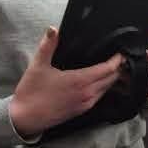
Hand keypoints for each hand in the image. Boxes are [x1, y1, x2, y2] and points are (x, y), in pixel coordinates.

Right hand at [7, 27, 124, 137]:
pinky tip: (100, 83)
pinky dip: (104, 88)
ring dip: (112, 80)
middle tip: (120, 59)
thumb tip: (53, 29)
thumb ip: (47, 46)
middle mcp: (87, 93)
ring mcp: (85, 104)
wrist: (26, 118)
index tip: (122, 53)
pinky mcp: (81, 111)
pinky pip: (99, 97)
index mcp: (79, 80)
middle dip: (118, 70)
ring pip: (106, 90)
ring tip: (114, 69)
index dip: (116, 61)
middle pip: (111, 80)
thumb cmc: (32, 90)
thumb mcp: (38, 65)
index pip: (106, 70)